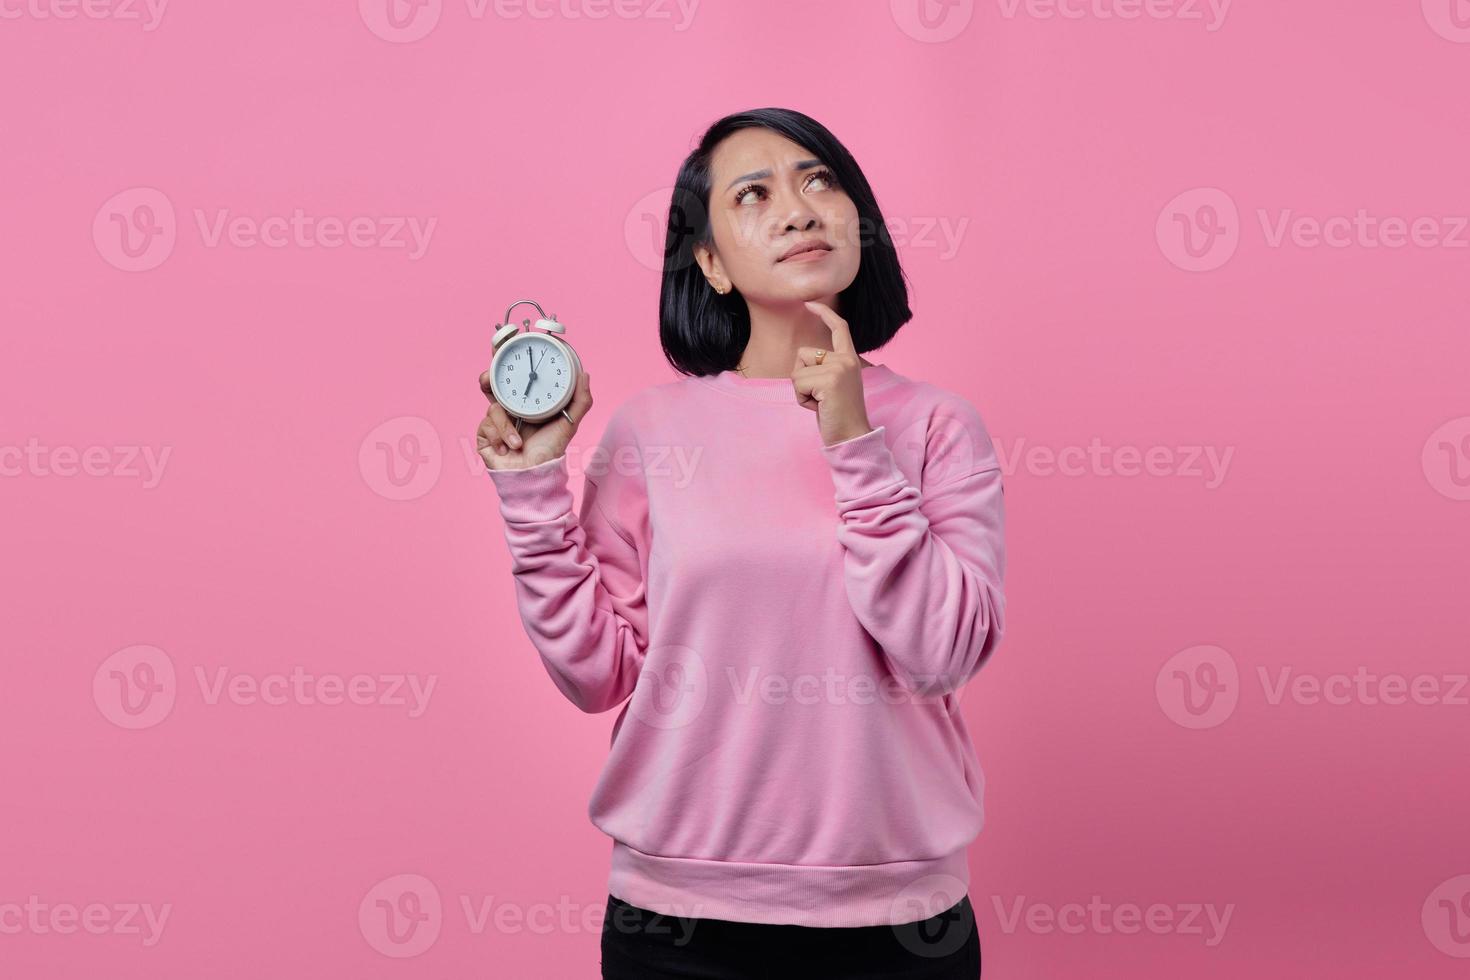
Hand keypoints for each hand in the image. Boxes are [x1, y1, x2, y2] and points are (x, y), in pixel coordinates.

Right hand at [475, 369, 592, 470]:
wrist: (534, 476)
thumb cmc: (550, 451)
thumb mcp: (568, 423)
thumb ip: (580, 400)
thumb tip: (584, 374)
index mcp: (526, 402)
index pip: (515, 378)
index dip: (508, 363)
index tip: (505, 346)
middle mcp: (509, 409)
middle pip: (492, 385)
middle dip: (488, 378)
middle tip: (488, 377)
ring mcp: (495, 422)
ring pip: (492, 408)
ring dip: (505, 426)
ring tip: (518, 442)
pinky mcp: (484, 435)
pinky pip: (486, 426)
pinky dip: (499, 437)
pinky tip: (508, 449)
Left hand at [793, 301, 873, 446]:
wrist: (851, 437)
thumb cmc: (838, 415)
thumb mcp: (832, 385)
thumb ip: (824, 369)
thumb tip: (803, 358)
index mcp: (849, 359)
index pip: (839, 328)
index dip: (824, 313)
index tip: (809, 303)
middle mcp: (846, 359)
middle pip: (803, 354)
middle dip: (802, 377)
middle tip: (821, 398)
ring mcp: (839, 368)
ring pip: (797, 370)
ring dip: (802, 390)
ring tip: (821, 403)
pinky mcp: (829, 380)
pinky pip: (798, 383)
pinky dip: (802, 399)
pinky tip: (819, 408)